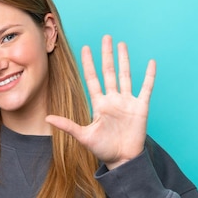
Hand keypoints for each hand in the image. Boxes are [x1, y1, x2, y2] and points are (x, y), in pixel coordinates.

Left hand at [46, 35, 155, 168]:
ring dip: (124, 60)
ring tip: (122, 44)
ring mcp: (127, 102)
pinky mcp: (141, 107)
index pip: (92, 79)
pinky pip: (146, 88)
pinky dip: (149, 75)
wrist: (122, 160)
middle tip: (105, 37)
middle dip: (107, 55)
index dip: (89, 64)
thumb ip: (67, 125)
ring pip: (126, 75)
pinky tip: (150, 62)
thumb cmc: (103, 149)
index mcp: (99, 104)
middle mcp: (113, 99)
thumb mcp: (83, 136)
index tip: (85, 48)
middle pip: (109, 72)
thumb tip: (47, 118)